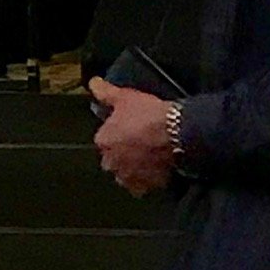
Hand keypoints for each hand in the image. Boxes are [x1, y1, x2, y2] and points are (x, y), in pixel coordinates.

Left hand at [90, 79, 173, 196]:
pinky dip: (145, 179)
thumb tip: (92, 83)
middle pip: (113, 158)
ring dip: (132, 167)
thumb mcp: (125, 97)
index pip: (105, 139)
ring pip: (125, 173)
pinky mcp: (144, 186)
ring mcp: (127, 176)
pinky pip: (141, 185)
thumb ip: (105, 92)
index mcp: (103, 141)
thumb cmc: (148, 114)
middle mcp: (110, 162)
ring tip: (147, 156)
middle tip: (139, 142)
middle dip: (122, 153)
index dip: (118, 132)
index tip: (129, 127)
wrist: (176, 133)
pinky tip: (154, 169)